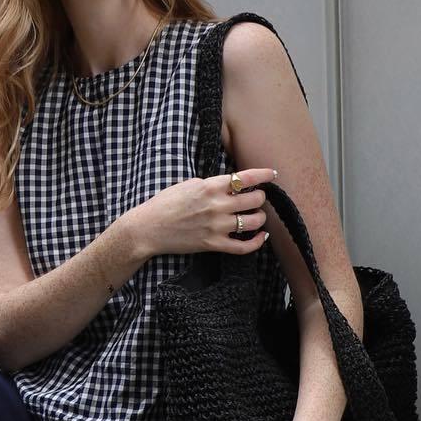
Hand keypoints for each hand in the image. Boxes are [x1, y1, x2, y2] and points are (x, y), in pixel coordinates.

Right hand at [127, 166, 277, 261]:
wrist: (148, 228)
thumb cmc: (164, 204)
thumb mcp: (187, 184)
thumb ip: (210, 184)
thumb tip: (228, 186)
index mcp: (210, 186)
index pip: (246, 178)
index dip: (264, 175)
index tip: (272, 174)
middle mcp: (217, 205)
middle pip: (255, 200)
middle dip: (260, 198)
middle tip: (257, 198)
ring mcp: (217, 226)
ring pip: (254, 221)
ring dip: (260, 218)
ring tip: (256, 216)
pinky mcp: (213, 244)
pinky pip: (244, 246)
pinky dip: (257, 242)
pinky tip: (261, 236)